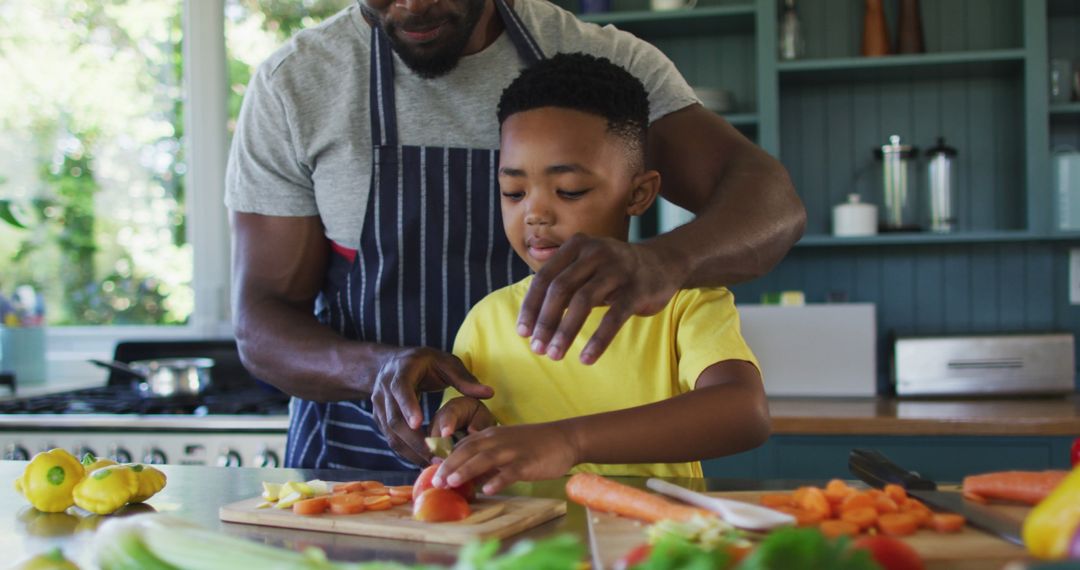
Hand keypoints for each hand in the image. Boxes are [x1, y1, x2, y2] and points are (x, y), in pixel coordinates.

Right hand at [370, 347, 493, 466]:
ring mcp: (379, 405)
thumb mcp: (445, 363)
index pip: (401, 389)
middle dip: (414, 440)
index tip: (419, 423)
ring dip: (411, 451)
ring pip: (391, 433)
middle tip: (436, 455)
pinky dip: (406, 452)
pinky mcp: (379, 419)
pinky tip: (424, 461)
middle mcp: (385, 389)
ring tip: (434, 464)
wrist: (390, 364)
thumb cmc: (424, 363)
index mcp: (402, 371)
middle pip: (394, 419)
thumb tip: (489, 393)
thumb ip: (464, 379)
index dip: (408, 406)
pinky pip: (391, 439)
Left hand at [432, 423, 579, 494]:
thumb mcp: (507, 446)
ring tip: (451, 483)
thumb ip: (488, 460)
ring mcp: (514, 450)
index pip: (463, 445)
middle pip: (469, 450)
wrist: (566, 438)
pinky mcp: (528, 462)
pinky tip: (488, 490)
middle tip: (435, 482)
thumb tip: (468, 478)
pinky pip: (510, 471)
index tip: (432, 473)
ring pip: (485, 459)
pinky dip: (498, 479)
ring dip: (466, 470)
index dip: (447, 459)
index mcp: (492, 435)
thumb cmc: (535, 445)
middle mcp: (499, 440)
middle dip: (450, 465)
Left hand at [517, 234, 686, 363]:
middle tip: (537, 349)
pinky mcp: (637, 289)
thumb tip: (530, 319)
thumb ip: (560, 284)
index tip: (523, 333)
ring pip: (583, 302)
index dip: (531, 307)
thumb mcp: (585, 268)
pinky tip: (586, 358)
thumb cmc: (613, 272)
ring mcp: (618, 269)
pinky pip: (614, 317)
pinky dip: (598, 340)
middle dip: (545, 322)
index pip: (544, 278)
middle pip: (560, 289)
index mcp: (576, 246)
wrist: (662, 263)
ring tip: (555, 355)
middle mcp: (595, 252)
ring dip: (565, 332)